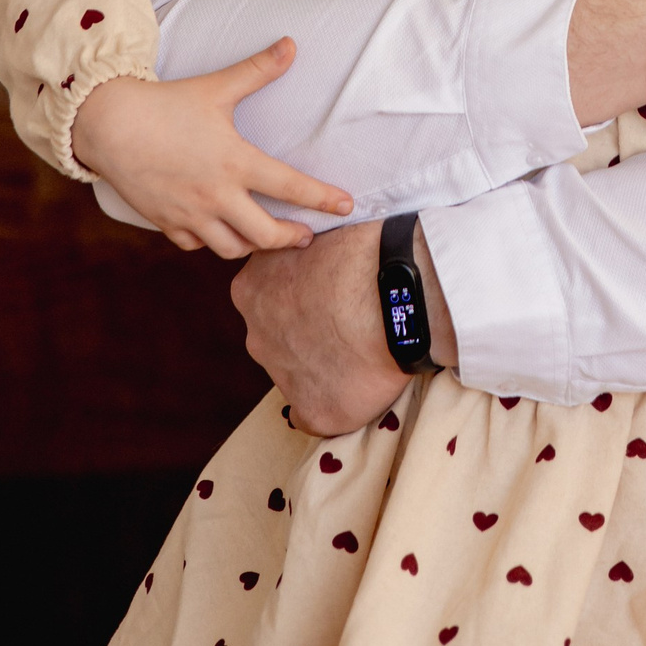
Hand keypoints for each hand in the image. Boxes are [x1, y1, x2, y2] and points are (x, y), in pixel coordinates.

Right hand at [71, 40, 352, 257]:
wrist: (110, 125)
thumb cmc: (166, 104)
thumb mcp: (216, 86)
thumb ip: (257, 70)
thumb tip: (291, 45)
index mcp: (235, 162)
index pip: (290, 187)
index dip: (323, 198)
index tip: (347, 205)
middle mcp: (216, 196)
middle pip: (265, 235)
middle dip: (291, 238)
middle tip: (306, 235)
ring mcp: (190, 214)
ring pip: (231, 248)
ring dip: (253, 245)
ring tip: (266, 236)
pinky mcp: (166, 223)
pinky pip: (195, 245)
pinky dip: (210, 242)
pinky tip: (218, 230)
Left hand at [231, 221, 410, 436]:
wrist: (395, 289)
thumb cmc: (362, 248)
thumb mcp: (313, 231)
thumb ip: (299, 250)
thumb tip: (311, 252)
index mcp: (250, 289)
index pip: (268, 298)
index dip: (302, 296)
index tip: (330, 292)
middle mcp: (257, 337)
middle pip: (278, 339)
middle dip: (307, 332)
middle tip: (348, 318)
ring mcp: (282, 378)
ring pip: (299, 375)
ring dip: (324, 365)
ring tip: (364, 345)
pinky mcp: (315, 412)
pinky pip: (318, 415)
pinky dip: (338, 403)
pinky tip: (363, 381)